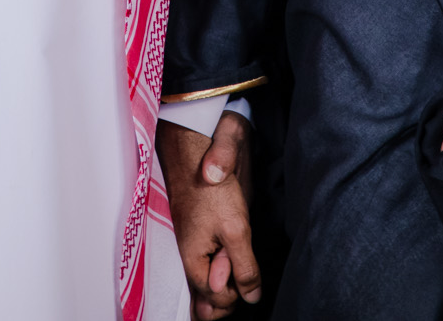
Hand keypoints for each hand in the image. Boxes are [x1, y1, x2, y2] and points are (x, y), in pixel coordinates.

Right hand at [158, 112, 262, 318]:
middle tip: (245, 273)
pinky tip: (232, 260)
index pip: (213, 300)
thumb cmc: (213, 185)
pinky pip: (211, 260)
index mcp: (192, 259)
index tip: (243, 270)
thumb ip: (243, 266)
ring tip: (242, 266)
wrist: (200, 143)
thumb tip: (251, 297)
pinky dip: (223, 267)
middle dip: (228, 292)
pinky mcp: (204, 228)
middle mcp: (191, 255)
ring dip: (227, 280)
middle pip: (207, 296)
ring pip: (209, 279)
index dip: (234, 293)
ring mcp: (197, 241)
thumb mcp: (235, 228)